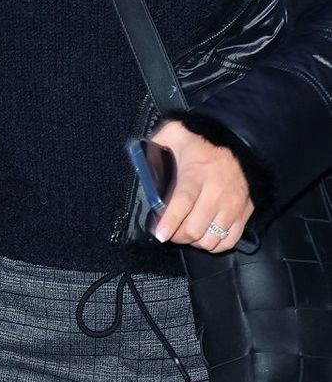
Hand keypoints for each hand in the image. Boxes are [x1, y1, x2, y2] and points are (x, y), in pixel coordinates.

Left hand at [149, 118, 252, 251]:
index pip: (184, 201)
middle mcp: (217, 191)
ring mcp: (233, 204)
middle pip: (196, 227)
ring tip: (186, 233)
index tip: (160, 234)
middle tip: (170, 232)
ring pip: (212, 238)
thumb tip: (136, 157)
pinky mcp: (245, 212)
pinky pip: (230, 240)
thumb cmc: (199, 144)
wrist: (237, 142)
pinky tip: (205, 236)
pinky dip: (215, 245)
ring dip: (195, 242)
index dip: (171, 220)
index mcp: (197, 173)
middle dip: (178, 236)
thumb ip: (155, 145)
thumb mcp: (174, 136)